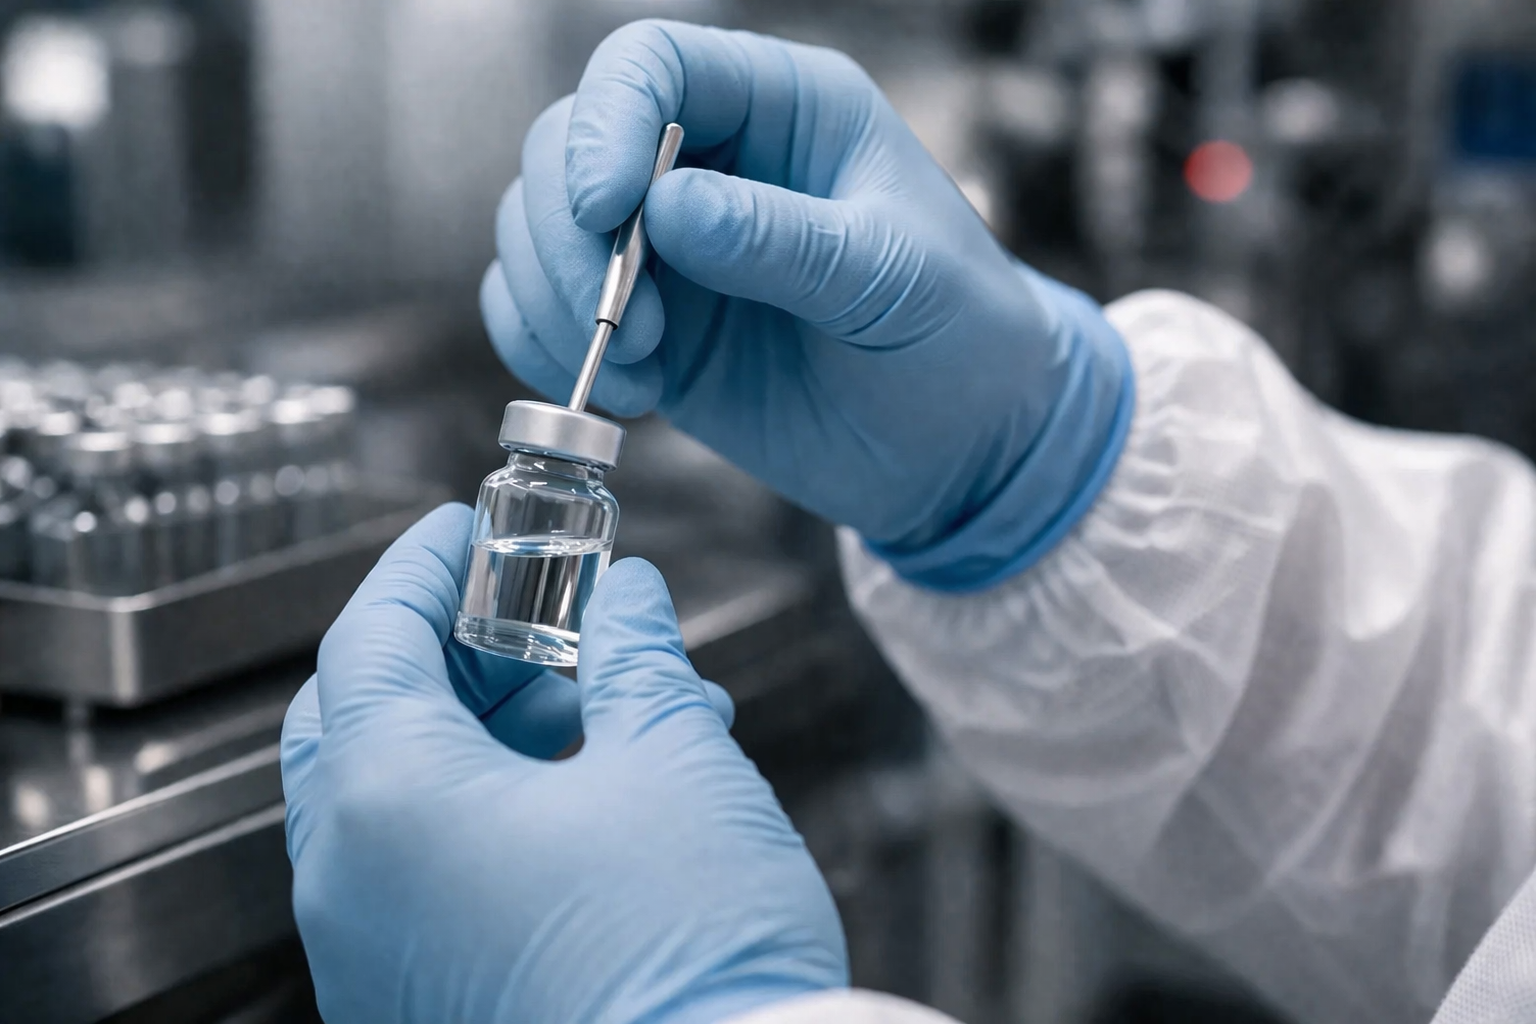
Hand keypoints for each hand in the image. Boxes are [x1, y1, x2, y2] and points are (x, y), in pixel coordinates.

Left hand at [281, 504, 847, 1023]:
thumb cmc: (691, 959)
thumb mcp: (677, 761)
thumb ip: (639, 657)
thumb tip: (631, 602)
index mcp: (389, 805)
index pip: (368, 639)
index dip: (420, 566)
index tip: (459, 529)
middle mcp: (353, 888)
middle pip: (363, 718)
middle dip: (452, 653)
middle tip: (533, 617)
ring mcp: (376, 958)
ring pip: (396, 802)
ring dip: (489, 734)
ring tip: (609, 709)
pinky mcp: (420, 1003)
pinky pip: (422, 876)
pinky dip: (486, 813)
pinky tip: (595, 791)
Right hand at [483, 20, 1132, 589]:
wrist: (965, 447)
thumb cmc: (960, 335)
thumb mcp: (894, 278)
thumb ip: (784, 241)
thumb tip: (668, 210)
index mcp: (781, 108)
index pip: (648, 64)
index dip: (603, 124)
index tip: (602, 209)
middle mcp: (708, 166)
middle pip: (566, 147)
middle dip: (568, 236)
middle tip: (624, 321)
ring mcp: (667, 252)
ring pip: (540, 233)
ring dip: (558, 302)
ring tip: (640, 370)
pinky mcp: (648, 331)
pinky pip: (544, 316)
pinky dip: (549, 351)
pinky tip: (628, 394)